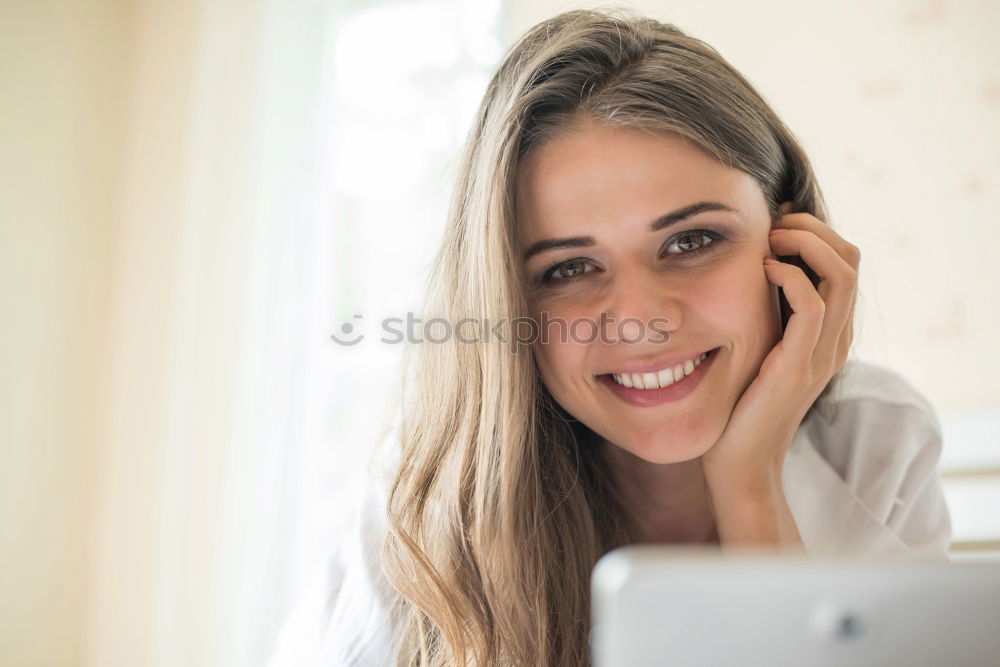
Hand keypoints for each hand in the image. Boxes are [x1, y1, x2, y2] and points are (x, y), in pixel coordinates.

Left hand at [700, 202, 859, 542]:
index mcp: (830, 333)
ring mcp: (821, 352)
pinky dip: (791, 276)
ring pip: (841, 274)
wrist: (741, 460)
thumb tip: (749, 268)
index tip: (775, 224)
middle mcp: (835, 339)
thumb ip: (765, 314)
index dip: (815, 232)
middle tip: (773, 224)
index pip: (846, 262)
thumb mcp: (759, 347)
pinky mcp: (798, 365)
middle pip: (851, 259)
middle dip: (813, 228)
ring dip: (805, 242)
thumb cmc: (741, 403)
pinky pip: (812, 306)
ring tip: (770, 239)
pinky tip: (763, 270)